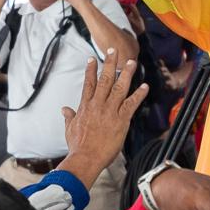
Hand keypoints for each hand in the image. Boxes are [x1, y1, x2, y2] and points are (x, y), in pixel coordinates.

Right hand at [61, 57, 146, 176]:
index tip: (92, 59)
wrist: (85, 158)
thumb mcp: (69, 129)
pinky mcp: (121, 120)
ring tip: (131, 62)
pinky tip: (145, 87)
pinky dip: (139, 95)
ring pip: (119, 87)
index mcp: (85, 106)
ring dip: (126, 73)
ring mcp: (110, 111)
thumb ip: (69, 117)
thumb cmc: (77, 146)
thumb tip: (64, 110)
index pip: (88, 83)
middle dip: (109, 63)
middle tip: (113, 50)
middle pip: (105, 79)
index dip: (90, 69)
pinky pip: (131, 104)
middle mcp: (97, 105)